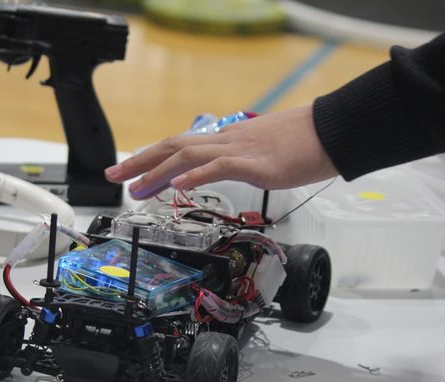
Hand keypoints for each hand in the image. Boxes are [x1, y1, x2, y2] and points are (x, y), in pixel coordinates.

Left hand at [105, 106, 338, 198]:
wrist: (331, 132)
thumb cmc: (300, 144)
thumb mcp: (259, 151)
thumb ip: (236, 160)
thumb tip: (217, 170)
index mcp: (226, 140)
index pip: (179, 145)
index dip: (150, 157)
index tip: (128, 170)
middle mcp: (226, 141)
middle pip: (172, 146)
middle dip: (139, 161)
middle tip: (113, 175)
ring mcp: (239, 150)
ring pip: (188, 155)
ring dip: (157, 172)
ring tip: (135, 186)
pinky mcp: (255, 163)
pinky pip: (219, 166)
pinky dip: (196, 175)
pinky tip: (178, 185)